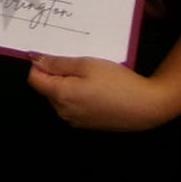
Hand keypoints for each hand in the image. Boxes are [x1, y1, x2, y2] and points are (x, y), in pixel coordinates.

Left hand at [26, 54, 172, 131]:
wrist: (146, 107)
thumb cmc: (117, 82)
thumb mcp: (86, 64)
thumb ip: (58, 63)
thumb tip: (35, 60)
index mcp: (60, 95)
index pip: (34, 79)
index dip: (42, 64)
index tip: (58, 56)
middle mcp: (63, 112)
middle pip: (47, 88)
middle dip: (57, 74)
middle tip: (81, 64)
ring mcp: (75, 120)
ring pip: (60, 97)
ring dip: (69, 85)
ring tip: (92, 76)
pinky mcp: (87, 124)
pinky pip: (74, 105)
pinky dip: (79, 95)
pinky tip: (98, 89)